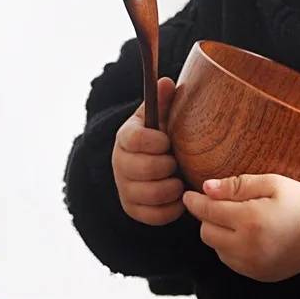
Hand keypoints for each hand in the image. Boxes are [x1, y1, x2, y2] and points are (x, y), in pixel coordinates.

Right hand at [112, 77, 184, 224]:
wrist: (148, 163)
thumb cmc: (158, 137)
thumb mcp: (159, 117)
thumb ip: (163, 102)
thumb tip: (166, 83)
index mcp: (126, 137)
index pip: (135, 139)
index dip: (156, 141)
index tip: (168, 140)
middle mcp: (120, 164)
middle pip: (144, 169)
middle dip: (166, 165)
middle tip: (177, 161)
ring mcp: (125, 189)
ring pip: (150, 194)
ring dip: (172, 188)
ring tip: (180, 179)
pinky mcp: (133, 210)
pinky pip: (154, 215)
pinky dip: (172, 208)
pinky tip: (178, 197)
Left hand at [182, 174, 299, 282]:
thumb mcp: (273, 183)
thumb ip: (238, 185)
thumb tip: (206, 188)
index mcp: (250, 220)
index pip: (208, 211)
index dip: (195, 202)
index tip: (188, 194)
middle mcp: (247, 247)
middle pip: (206, 233)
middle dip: (206, 217)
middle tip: (217, 203)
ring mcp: (252, 265)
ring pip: (216, 249)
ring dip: (217, 233)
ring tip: (234, 219)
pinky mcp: (257, 275)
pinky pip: (230, 261)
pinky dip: (229, 248)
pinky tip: (244, 235)